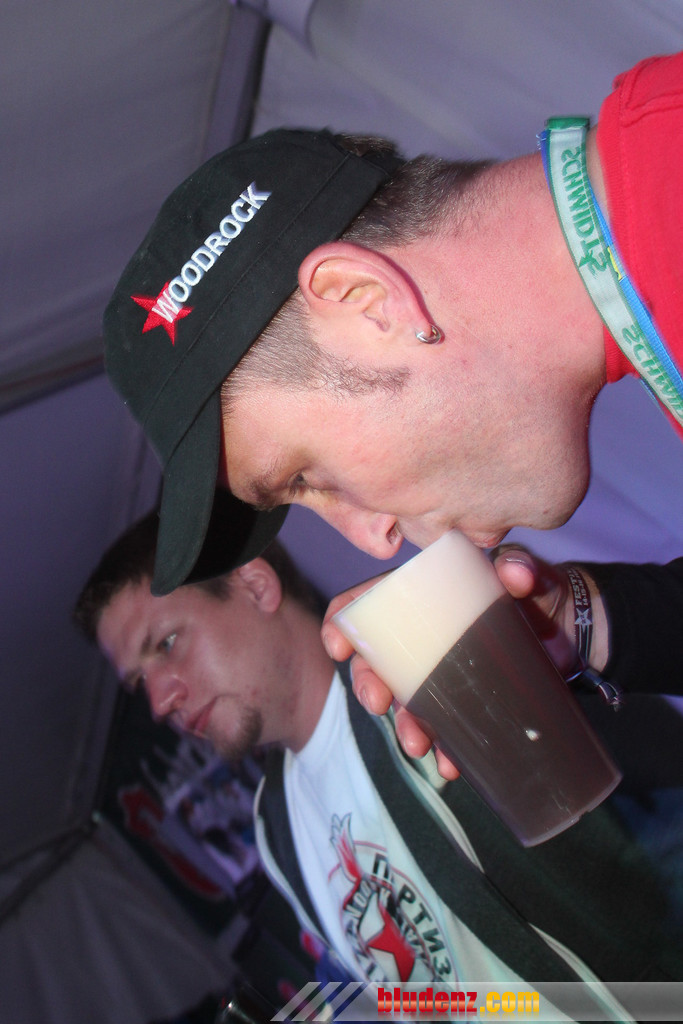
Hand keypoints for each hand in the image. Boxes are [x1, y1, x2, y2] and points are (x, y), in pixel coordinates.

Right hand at [321, 547, 606, 779]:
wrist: (572, 630)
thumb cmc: (536, 590)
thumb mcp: (527, 574)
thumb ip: (520, 569)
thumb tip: (514, 573)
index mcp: (423, 597)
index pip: (368, 603)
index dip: (342, 622)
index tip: (337, 647)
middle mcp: (422, 637)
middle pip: (376, 661)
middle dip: (368, 686)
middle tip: (377, 704)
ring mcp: (442, 673)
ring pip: (405, 702)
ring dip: (404, 726)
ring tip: (418, 747)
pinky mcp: (466, 701)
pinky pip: (444, 729)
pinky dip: (445, 749)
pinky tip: (453, 765)